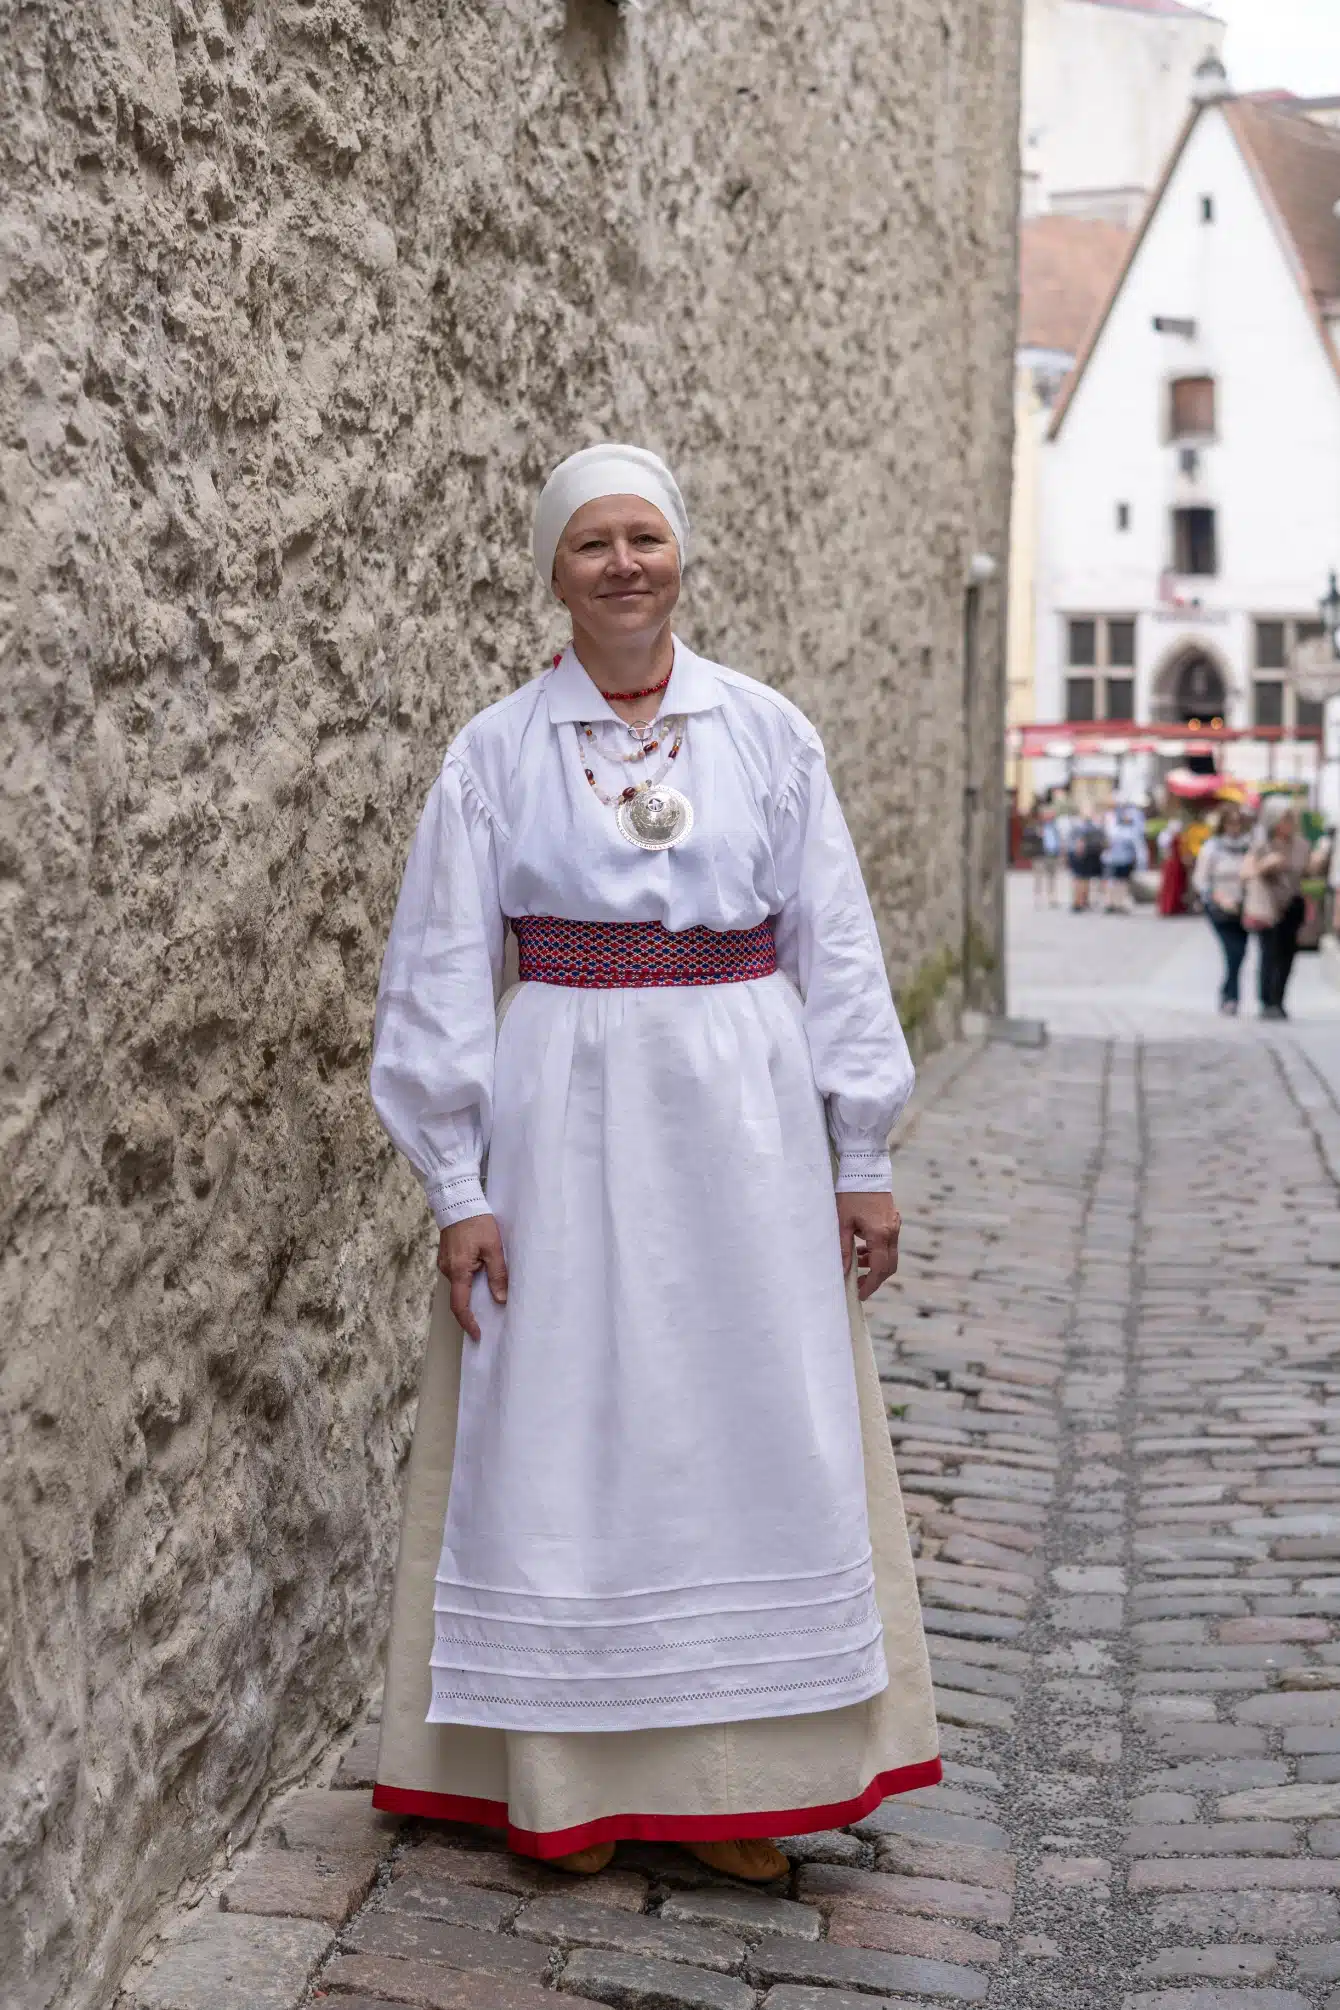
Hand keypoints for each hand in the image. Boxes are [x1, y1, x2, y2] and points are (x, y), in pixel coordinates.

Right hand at [438, 1215, 507, 1340]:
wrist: (458, 1201)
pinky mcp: (447, 1257)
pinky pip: (458, 1275)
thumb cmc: (476, 1222)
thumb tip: (501, 1299)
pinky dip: (468, 1281)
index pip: (460, 1305)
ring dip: (472, 1293)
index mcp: (459, 1270)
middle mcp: (448, 1270)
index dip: (468, 1322)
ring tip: (490, 1294)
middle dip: (472, 1309)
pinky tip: (481, 1276)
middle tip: (488, 1318)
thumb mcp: (493, 1248)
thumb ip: (498, 1274)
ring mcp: (445, 1263)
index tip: (477, 1334)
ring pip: (459, 1285)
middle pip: (459, 1297)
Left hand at [837, 1191, 900, 1300]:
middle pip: (889, 1266)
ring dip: (874, 1264)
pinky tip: (861, 1248)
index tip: (859, 1294)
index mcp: (880, 1234)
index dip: (870, 1285)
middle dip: (874, 1279)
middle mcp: (892, 1232)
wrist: (864, 1169)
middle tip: (858, 1286)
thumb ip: (843, 1248)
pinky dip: (877, 1251)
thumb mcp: (842, 1222)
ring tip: (855, 1264)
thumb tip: (843, 1271)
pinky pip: (888, 1243)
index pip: (879, 1269)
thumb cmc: (850, 1194)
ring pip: (889, 1255)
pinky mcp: (893, 1220)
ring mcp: (895, 1225)